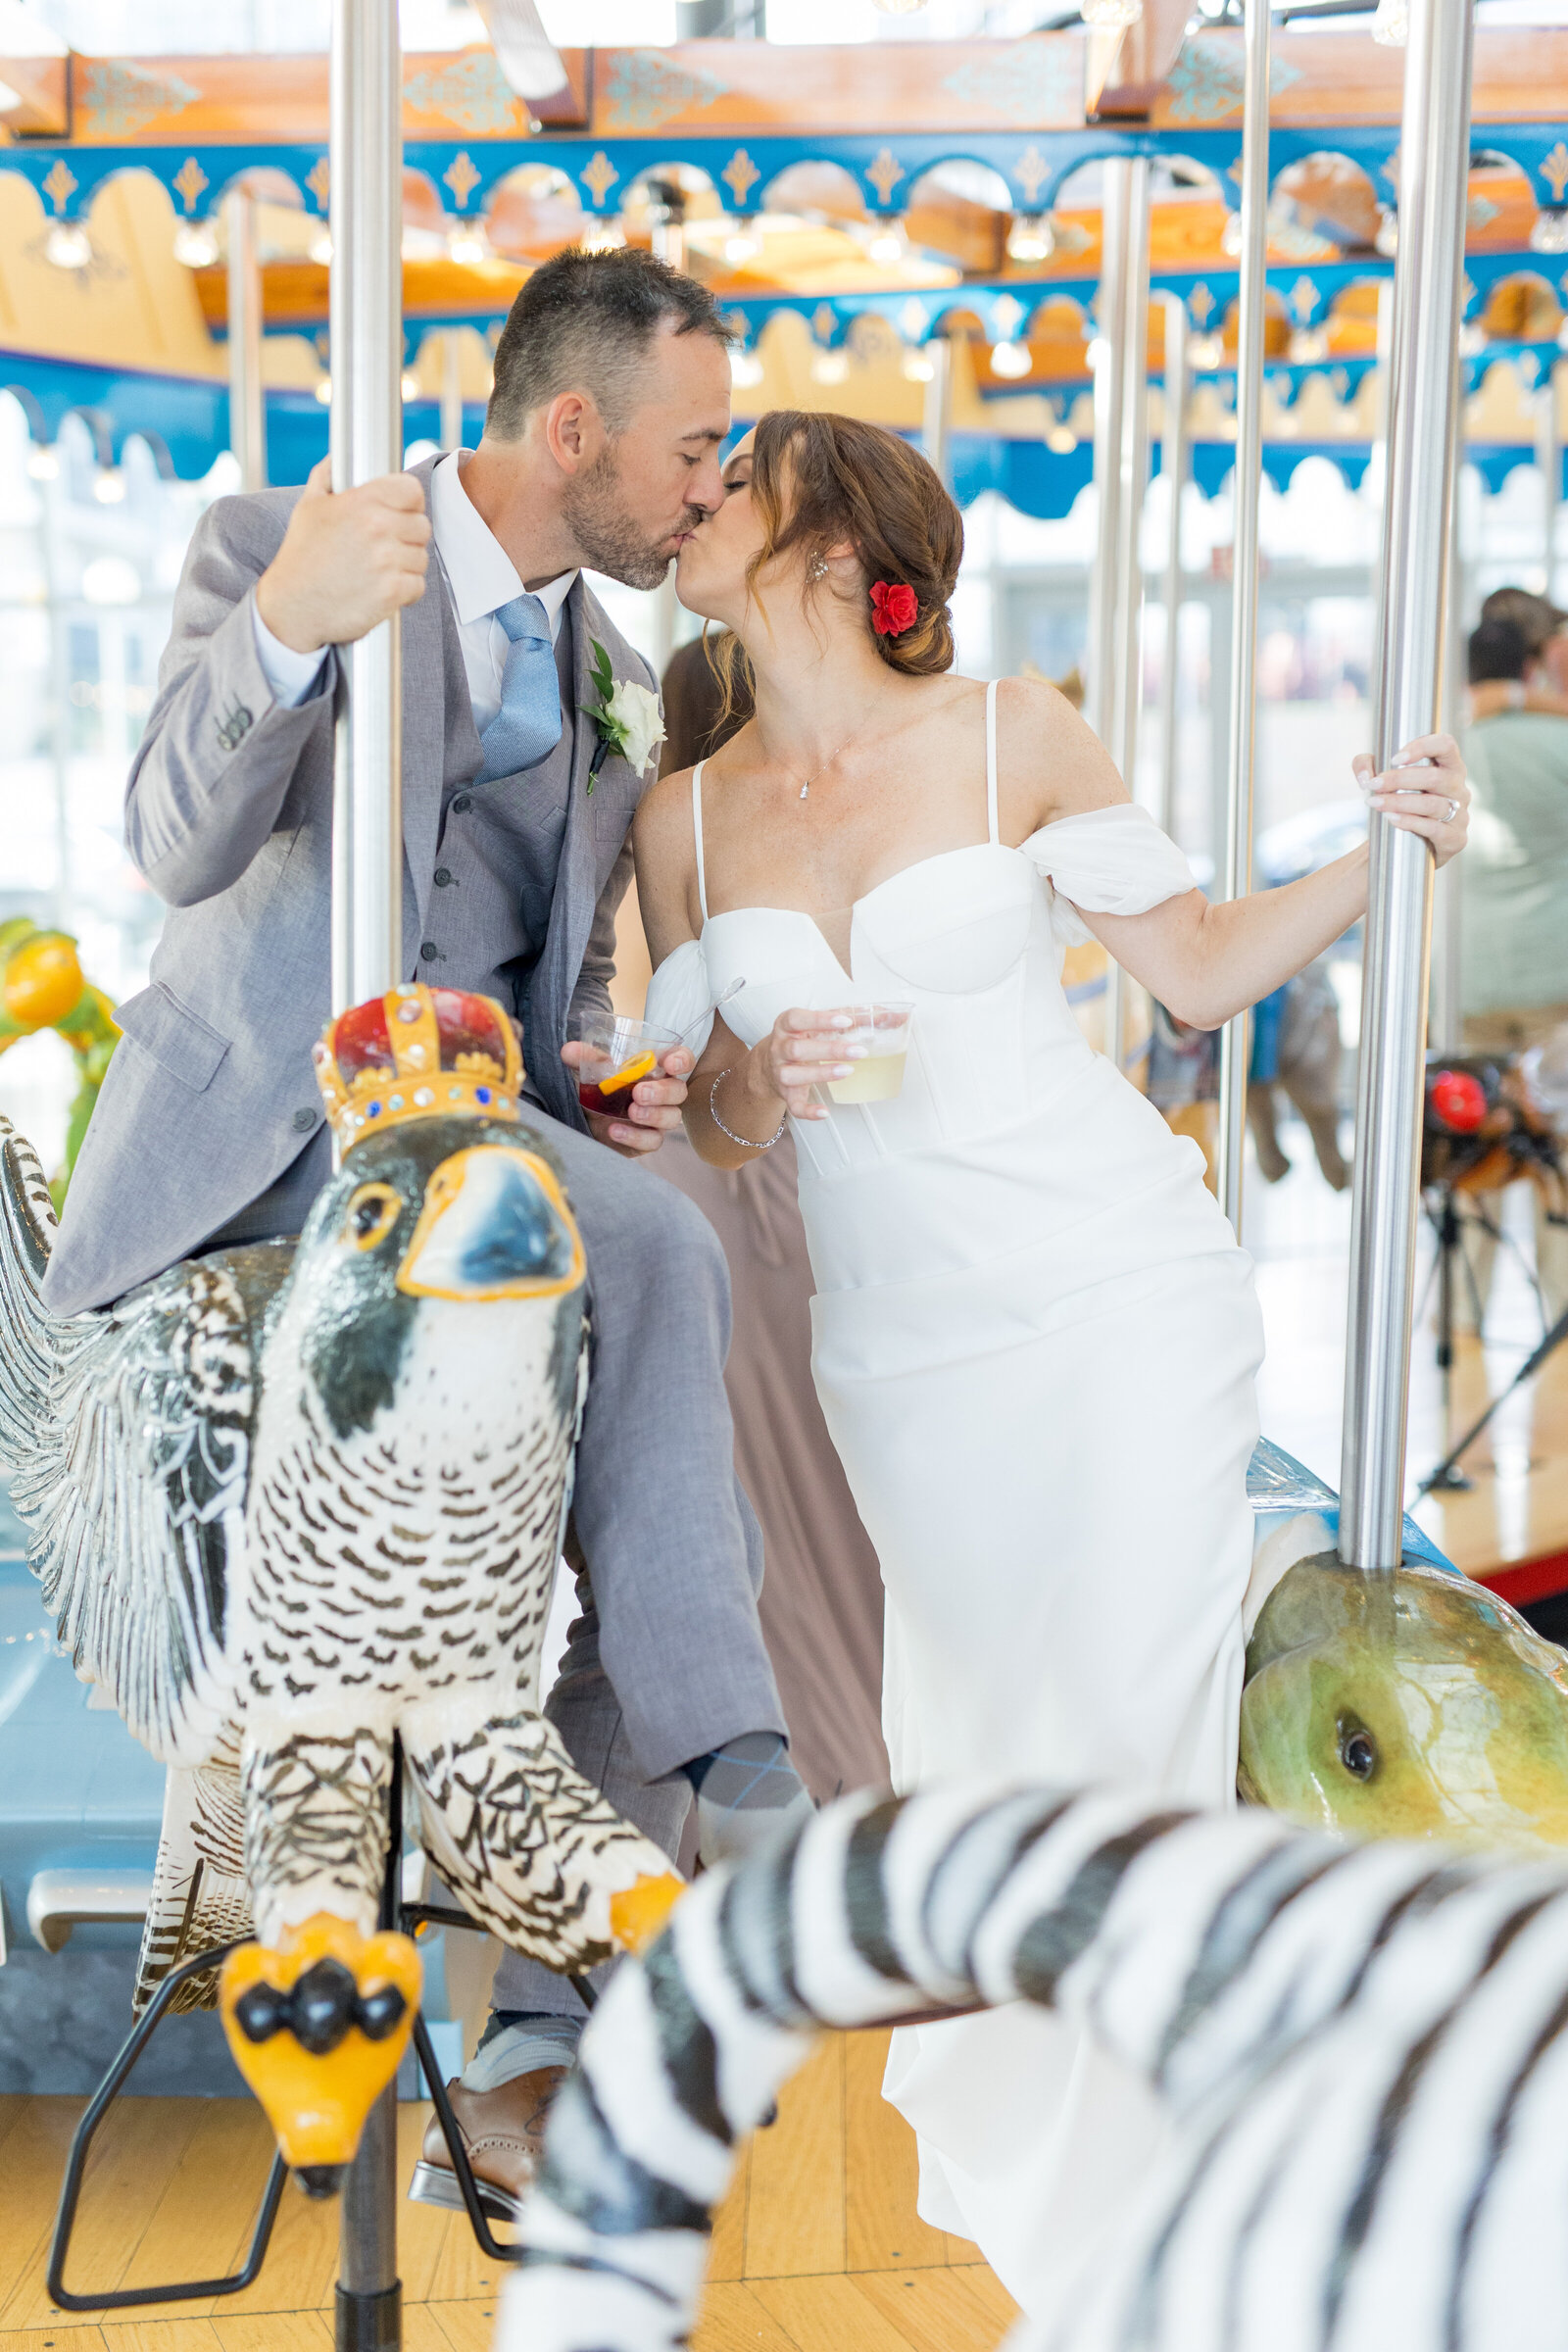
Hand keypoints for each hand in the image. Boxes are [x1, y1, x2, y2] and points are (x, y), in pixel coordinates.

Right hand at [255, 458, 430, 654]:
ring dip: (406, 566)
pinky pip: (418, 586)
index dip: (409, 502)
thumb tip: (338, 457)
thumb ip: (328, 476)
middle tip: (385, 549)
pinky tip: (382, 590)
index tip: (401, 513)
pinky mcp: (393, 591)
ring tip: (378, 571)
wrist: (292, 607)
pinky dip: (405, 591)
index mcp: (361, 501)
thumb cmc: (301, 557)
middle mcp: (377, 526)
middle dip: (407, 538)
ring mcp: (387, 560)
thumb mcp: (309, 506)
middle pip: (421, 526)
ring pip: (421, 558)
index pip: (412, 490)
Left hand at [561, 1041, 694, 1156]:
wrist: (584, 1121)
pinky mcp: (647, 1140)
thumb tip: (570, 1050)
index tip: (671, 1064)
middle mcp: (662, 1093)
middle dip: (663, 1092)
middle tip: (639, 1093)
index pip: (681, 1060)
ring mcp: (658, 1119)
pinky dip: (634, 1136)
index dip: (682, 1060)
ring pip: (672, 1117)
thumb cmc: (597, 1088)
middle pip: (679, 1091)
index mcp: (655, 1069)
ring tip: (631, 1112)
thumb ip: (584, 1058)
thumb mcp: (590, 1070)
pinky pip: (652, 1141)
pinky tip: (614, 1131)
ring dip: (654, 1114)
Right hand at [755, 1007, 866, 1124]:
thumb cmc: (799, 1039)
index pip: (796, 1019)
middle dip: (829, 1050)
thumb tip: (888, 1017)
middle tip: (858, 1051)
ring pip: (792, 1075)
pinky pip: (794, 1106)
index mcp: (786, 1026)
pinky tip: (825, 1111)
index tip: (845, 1021)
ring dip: (821, 1074)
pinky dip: (808, 1111)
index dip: (820, 1020)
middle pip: (797, 1049)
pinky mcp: (786, 1094)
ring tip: (847, 1071)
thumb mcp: (815, 1024)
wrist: (767, 1064)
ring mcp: (780, 1072)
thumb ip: (847, 1018)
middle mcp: (779, 1049)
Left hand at [1352, 732, 1469, 868]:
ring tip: (1375, 803)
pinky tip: (1392, 819)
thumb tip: (1365, 776)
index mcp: (1448, 767)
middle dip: (1399, 780)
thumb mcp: (1380, 778)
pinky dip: (1410, 822)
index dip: (1423, 747)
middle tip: (1374, 784)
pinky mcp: (1455, 839)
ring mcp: (1460, 814)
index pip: (1446, 745)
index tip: (1394, 759)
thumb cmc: (1397, 804)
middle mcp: (1458, 788)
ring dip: (1400, 802)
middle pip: (1435, 777)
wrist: (1404, 847)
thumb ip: (1366, 765)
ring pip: (1432, 804)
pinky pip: (1434, 828)